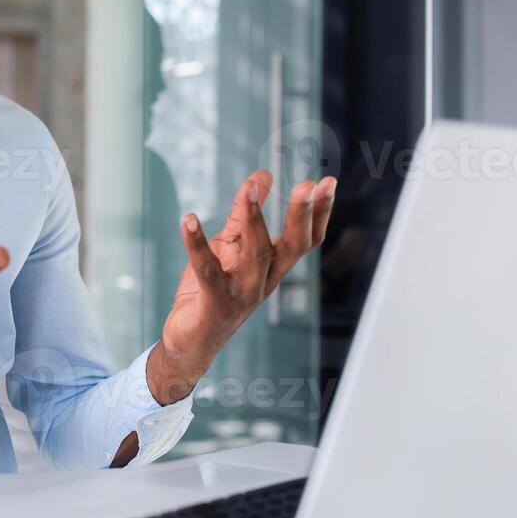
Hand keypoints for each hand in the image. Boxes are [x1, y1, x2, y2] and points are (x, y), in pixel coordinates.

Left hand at [148, 171, 334, 404]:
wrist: (190, 342)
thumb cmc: (213, 291)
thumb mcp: (230, 246)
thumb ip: (243, 213)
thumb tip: (261, 175)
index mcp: (273, 267)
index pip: (306, 240)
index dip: (320, 213)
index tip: (327, 182)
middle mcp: (265, 281)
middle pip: (292, 247)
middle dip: (300, 215)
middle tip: (307, 185)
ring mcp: (243, 294)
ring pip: (256, 255)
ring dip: (253, 220)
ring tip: (250, 189)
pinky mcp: (215, 303)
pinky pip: (207, 270)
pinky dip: (197, 244)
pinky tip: (189, 220)